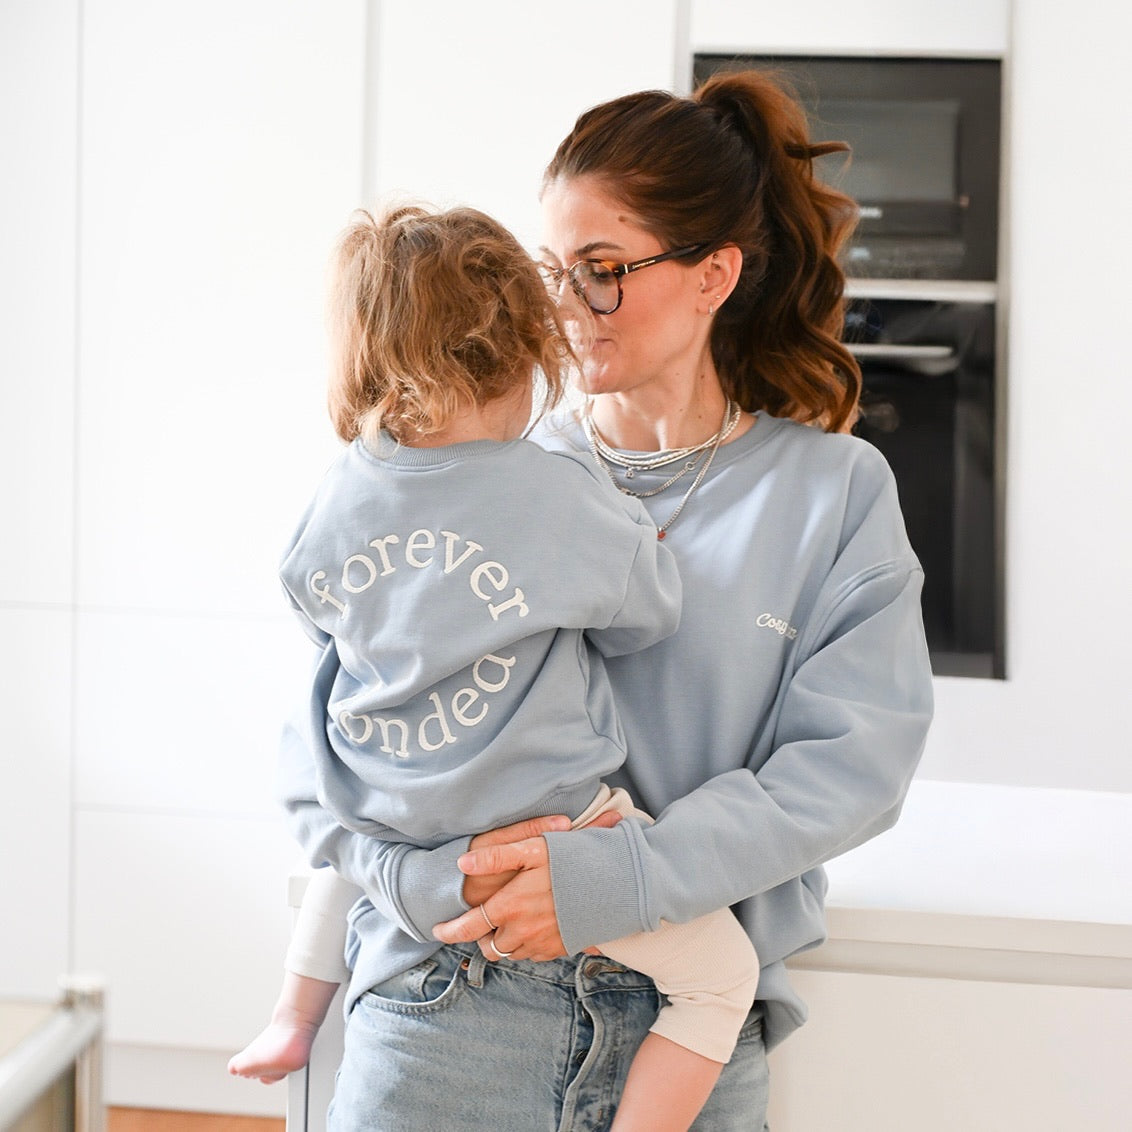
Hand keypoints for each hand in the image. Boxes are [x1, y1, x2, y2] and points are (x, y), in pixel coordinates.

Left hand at [433, 810, 621, 962]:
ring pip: (511, 952)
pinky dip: (528, 944)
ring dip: (506, 941)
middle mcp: (522, 931)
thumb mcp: (534, 849)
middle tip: (484, 921)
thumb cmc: (573, 861)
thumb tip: (462, 863)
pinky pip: (534, 954)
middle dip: (483, 937)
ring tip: (511, 921)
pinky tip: (536, 924)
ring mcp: (542, 943)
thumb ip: (496, 856)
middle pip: (489, 946)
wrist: (616, 885)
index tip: (438, 930)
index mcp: (509, 906)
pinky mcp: (560, 950)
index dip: (449, 931)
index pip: (468, 928)